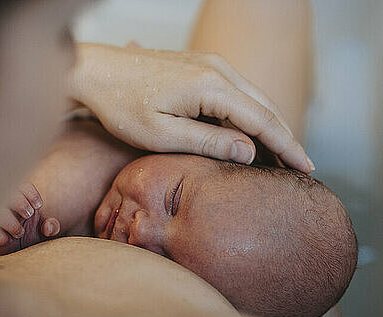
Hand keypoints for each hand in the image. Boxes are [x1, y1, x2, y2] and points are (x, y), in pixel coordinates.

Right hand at [0, 183, 59, 256]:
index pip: (22, 186)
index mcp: (18, 199)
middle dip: (19, 203)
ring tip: (18, 232)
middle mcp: (2, 204)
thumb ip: (50, 227)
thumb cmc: (27, 237)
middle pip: (7, 192)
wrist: (8, 254)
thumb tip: (48, 227)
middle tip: (28, 215)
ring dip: (8, 220)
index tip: (37, 206)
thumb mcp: (41, 232)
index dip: (31, 193)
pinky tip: (4, 240)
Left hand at [69, 43, 313, 172]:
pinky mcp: (199, 65)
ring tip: (278, 155)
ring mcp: (209, 63)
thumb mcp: (162, 134)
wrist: (95, 72)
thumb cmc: (120, 105)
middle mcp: (217, 68)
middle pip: (264, 106)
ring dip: (266, 125)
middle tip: (299, 166)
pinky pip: (234, 91)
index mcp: (211, 85)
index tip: (306, 167)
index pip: (262, 119)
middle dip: (283, 136)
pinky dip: (246, 114)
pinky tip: (247, 134)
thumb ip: (208, 143)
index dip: (287, 146)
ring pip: (251, 97)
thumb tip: (250, 151)